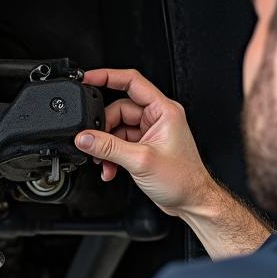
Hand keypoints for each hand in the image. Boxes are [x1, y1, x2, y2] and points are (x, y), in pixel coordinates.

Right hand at [75, 68, 215, 217]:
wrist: (191, 202)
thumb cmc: (182, 179)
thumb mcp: (140, 160)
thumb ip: (109, 147)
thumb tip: (85, 137)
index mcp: (163, 110)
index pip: (132, 81)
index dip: (107, 76)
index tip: (87, 78)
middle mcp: (157, 118)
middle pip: (118, 110)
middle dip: (103, 128)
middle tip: (93, 142)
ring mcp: (150, 132)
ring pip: (116, 129)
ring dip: (106, 146)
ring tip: (104, 162)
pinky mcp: (144, 146)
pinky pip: (119, 143)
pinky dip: (111, 156)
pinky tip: (110, 168)